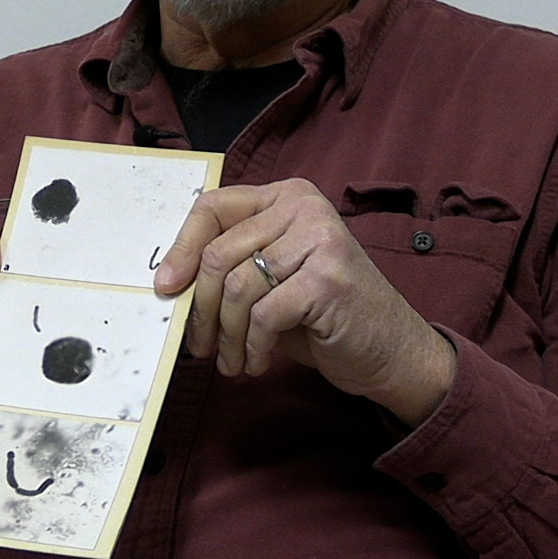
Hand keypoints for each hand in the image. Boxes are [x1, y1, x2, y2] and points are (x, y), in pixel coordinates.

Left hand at [152, 179, 455, 428]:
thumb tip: (168, 281)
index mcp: (287, 196)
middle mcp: (304, 208)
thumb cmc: (323, 314)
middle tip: (198, 343)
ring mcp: (320, 240)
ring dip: (226, 335)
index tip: (166, 286)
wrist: (391, 351)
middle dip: (200, 308)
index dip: (182, 249)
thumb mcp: (274, 276)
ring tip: (232, 359)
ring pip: (236, 288)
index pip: (213, 207)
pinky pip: (262, 315)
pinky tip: (258, 361)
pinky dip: (253, 346)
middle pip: (218, 253)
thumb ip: (232, 263)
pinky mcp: (327, 280)